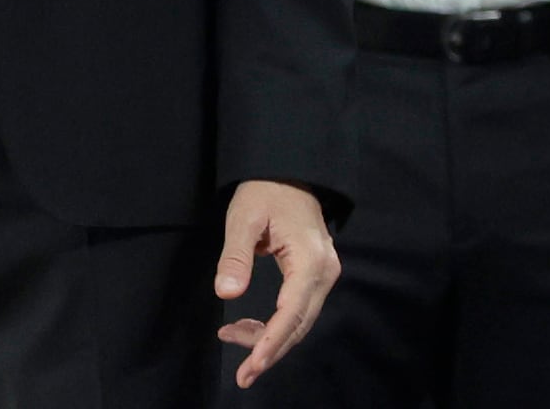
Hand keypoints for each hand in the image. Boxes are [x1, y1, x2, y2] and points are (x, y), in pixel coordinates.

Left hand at [213, 179, 338, 388]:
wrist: (289, 172)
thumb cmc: (265, 191)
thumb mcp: (242, 218)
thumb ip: (235, 257)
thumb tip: (225, 294)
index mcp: (310, 260)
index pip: (292, 312)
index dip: (272, 341)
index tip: (252, 365)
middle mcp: (324, 273)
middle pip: (299, 325)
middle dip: (269, 351)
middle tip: (242, 376)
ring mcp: (323, 276)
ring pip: (298, 322)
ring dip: (269, 339)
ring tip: (232, 340)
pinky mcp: (315, 277)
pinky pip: (297, 311)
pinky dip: (274, 325)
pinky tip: (247, 328)